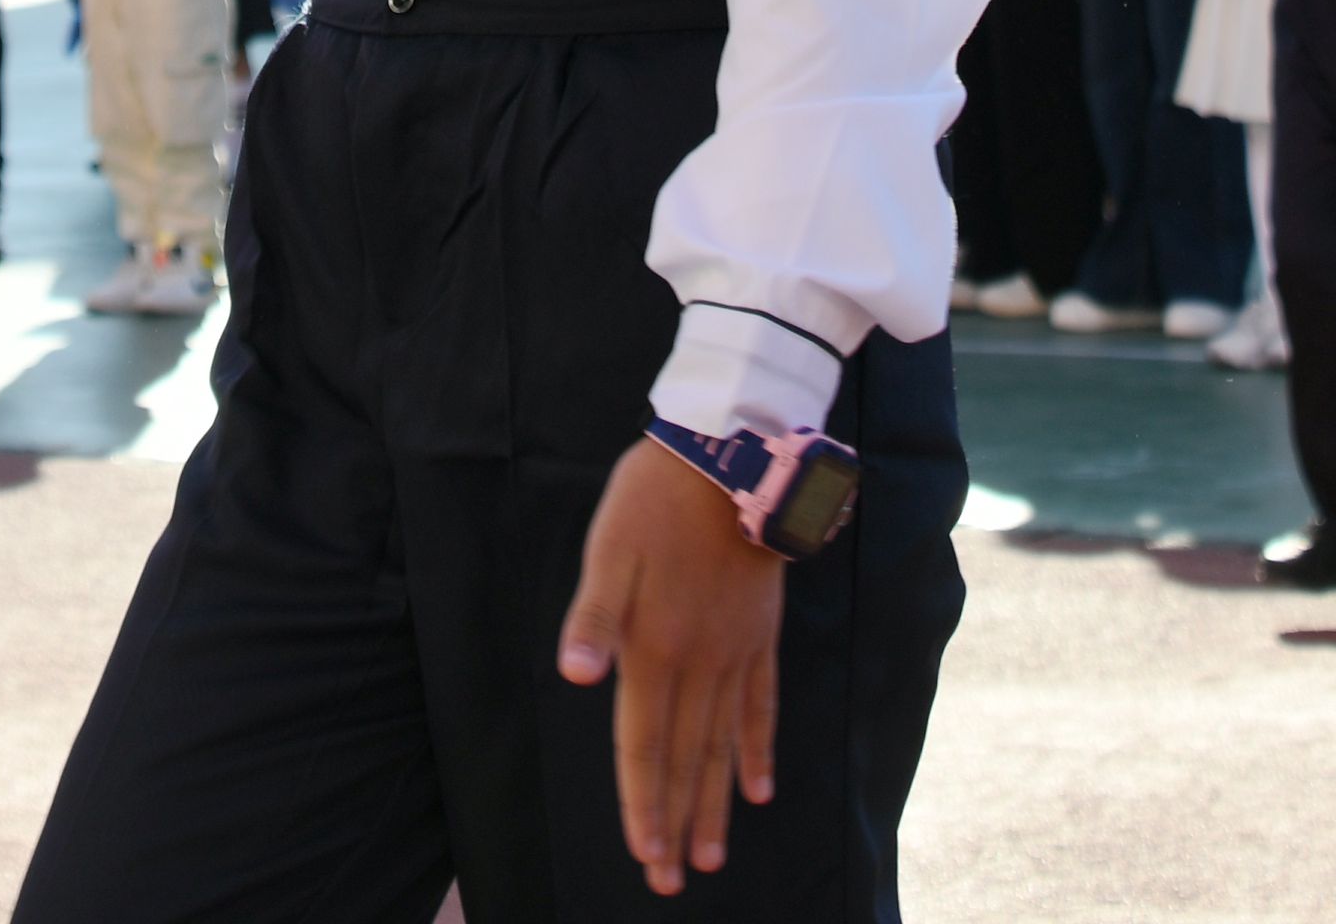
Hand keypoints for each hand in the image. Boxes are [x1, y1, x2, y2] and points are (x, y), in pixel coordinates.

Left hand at [557, 438, 783, 895]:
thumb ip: (593, 617)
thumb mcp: (608, 548)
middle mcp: (699, 663)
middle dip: (677, 825)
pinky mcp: (759, 634)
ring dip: (715, 804)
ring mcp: (736, 652)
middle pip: (686, 759)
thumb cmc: (654, 501)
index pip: (646, 745)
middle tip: (672, 881)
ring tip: (712, 856)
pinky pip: (761, 704)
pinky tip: (758, 788)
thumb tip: (573, 675)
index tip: (646, 854)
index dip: (644, 803)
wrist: (731, 454)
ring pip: (724, 745)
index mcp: (655, 648)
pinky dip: (757, 749)